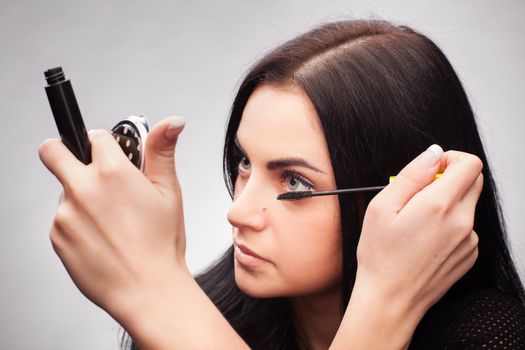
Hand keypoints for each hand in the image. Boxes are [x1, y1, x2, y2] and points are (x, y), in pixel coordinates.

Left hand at [38, 116, 187, 317]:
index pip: (94, 136)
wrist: (146, 289)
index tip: (110, 155)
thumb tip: (172, 121)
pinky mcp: (56, 236)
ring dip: (80, 197)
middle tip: (85, 169)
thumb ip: (162, 151)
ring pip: (63, 191)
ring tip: (110, 221)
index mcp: (111, 171)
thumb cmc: (161, 244)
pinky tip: (102, 238)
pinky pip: (62, 219)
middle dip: (63, 152)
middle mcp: (82, 188)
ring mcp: (64, 214)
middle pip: (52, 151)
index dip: (105, 144)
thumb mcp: (169, 192)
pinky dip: (77, 223)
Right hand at [355, 145, 481, 333]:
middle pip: (473, 181)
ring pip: (467, 205)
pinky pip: (466, 227)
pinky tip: (425, 239)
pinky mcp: (469, 254)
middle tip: (420, 195)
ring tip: (417, 223)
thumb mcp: (381, 207)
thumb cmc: (381, 256)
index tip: (431, 170)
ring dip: (447, 204)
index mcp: (439, 205)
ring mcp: (469, 240)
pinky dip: (450, 225)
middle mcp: (462, 221)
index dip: (450, 159)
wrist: (391, 300)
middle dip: (450, 178)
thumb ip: (411, 175)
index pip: (469, 164)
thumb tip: (432, 155)